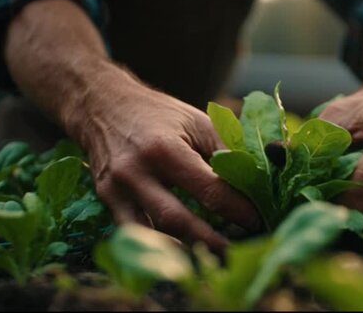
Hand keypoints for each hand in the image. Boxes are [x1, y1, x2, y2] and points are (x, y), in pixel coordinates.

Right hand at [74, 80, 260, 254]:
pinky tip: (179, 254)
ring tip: (214, 257)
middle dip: (212, 240)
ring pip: (153, 233)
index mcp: (164, 149)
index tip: (258, 220)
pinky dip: (156, 247)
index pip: (209, 190)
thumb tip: (260, 179)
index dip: (237, 209)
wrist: (103, 106)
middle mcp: (136, 172)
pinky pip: (133, 232)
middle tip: (239, 249)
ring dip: (184, 251)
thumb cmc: (159, 114)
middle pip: (178, 220)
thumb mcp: (198, 122)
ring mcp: (116, 189)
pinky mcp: (106, 200)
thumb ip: (228, 151)